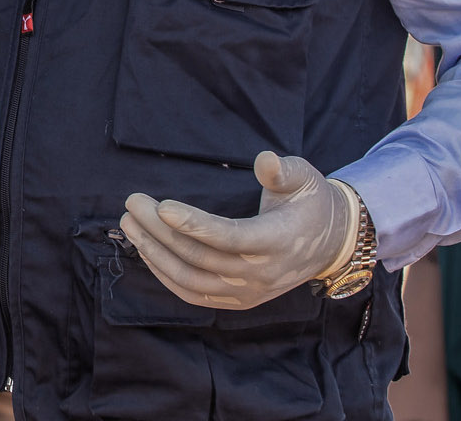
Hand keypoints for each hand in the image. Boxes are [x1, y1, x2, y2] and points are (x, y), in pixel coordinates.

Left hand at [120, 150, 356, 310]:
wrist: (330, 244)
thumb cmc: (310, 203)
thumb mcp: (305, 178)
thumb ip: (283, 171)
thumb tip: (265, 160)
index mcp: (277, 241)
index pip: (229, 237)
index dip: (194, 223)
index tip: (161, 205)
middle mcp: (262, 273)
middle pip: (201, 257)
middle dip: (160, 231)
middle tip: (133, 203)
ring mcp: (249, 292)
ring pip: (192, 280)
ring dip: (155, 254)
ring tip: (130, 225)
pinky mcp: (238, 301)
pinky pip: (195, 295)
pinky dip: (166, 276)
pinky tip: (146, 252)